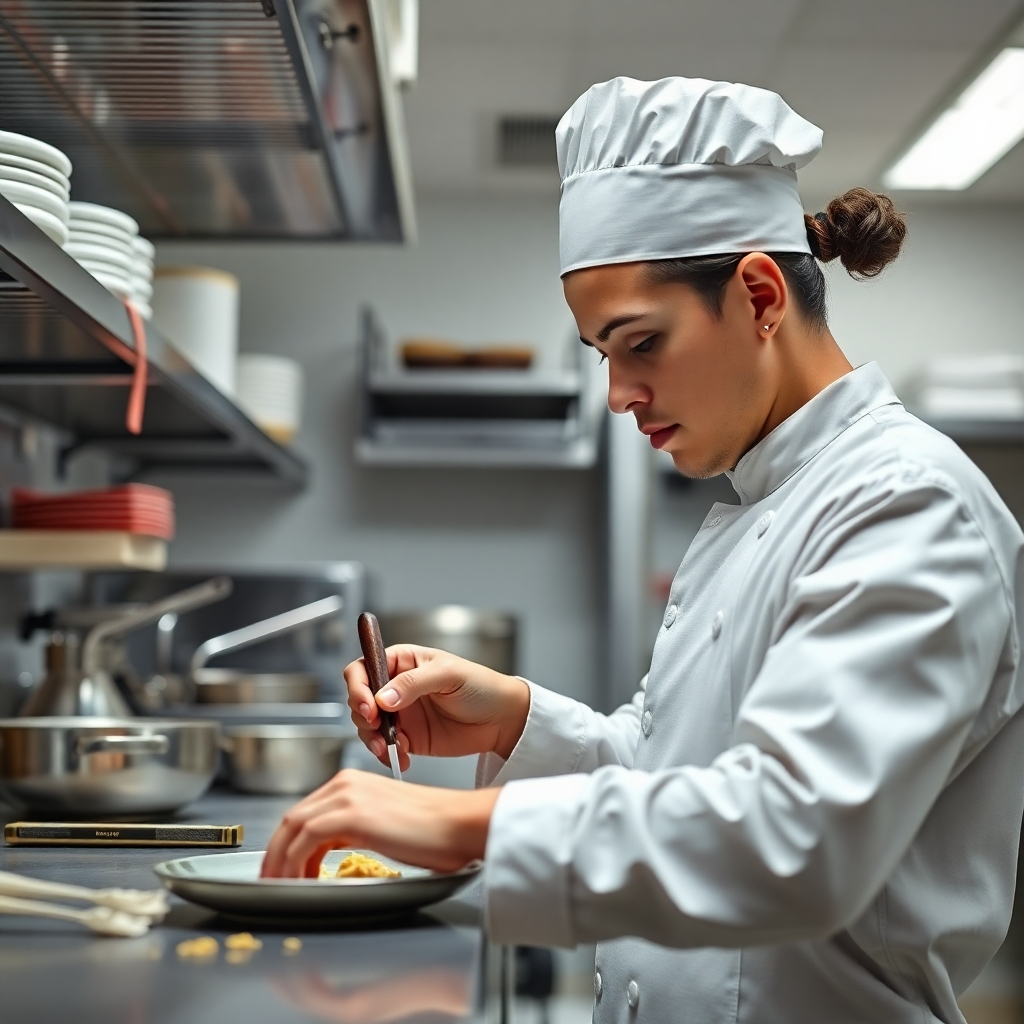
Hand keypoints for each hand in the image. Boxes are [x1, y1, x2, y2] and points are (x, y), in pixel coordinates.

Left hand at [259, 769, 499, 877]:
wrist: (462, 824)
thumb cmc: (437, 832)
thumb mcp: (384, 827)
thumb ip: (354, 832)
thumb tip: (327, 856)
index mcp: (355, 784)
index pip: (306, 813)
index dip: (286, 843)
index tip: (282, 868)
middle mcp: (346, 784)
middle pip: (292, 818)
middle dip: (276, 853)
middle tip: (272, 881)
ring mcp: (347, 796)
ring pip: (292, 828)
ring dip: (280, 861)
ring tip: (282, 888)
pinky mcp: (351, 814)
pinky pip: (304, 840)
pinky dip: (294, 863)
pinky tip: (299, 883)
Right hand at [346, 645, 529, 771]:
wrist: (502, 719)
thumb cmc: (481, 686)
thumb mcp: (449, 675)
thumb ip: (413, 683)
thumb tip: (383, 698)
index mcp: (402, 662)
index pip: (364, 668)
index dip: (359, 687)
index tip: (369, 706)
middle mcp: (395, 687)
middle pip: (359, 699)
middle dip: (362, 716)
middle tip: (377, 728)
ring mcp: (400, 714)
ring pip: (366, 726)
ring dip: (371, 739)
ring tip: (390, 748)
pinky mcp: (408, 738)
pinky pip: (384, 747)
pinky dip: (387, 755)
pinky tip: (402, 758)